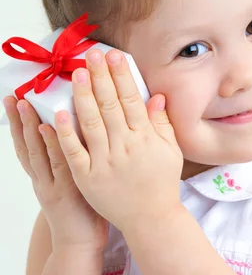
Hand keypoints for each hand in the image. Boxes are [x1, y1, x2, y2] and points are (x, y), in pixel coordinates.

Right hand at [2, 96, 108, 251]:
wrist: (81, 247)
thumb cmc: (81, 214)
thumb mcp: (70, 186)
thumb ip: (69, 164)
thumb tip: (74, 138)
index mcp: (43, 178)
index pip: (26, 147)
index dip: (19, 126)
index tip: (15, 102)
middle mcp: (42, 179)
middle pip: (26, 146)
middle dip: (18, 121)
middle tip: (12, 96)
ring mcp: (53, 185)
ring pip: (37, 152)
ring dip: (29, 127)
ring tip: (24, 104)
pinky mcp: (66, 191)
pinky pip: (58, 163)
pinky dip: (52, 145)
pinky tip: (48, 128)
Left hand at [52, 48, 182, 233]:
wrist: (151, 220)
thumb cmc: (162, 184)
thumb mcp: (170, 152)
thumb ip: (162, 124)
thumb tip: (156, 96)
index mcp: (145, 138)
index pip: (131, 100)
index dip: (121, 76)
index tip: (113, 56)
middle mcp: (125, 147)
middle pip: (110, 105)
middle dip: (100, 77)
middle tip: (91, 54)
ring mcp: (105, 163)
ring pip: (91, 123)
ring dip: (83, 96)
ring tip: (76, 74)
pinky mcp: (88, 178)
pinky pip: (74, 152)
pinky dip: (66, 133)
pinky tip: (58, 114)